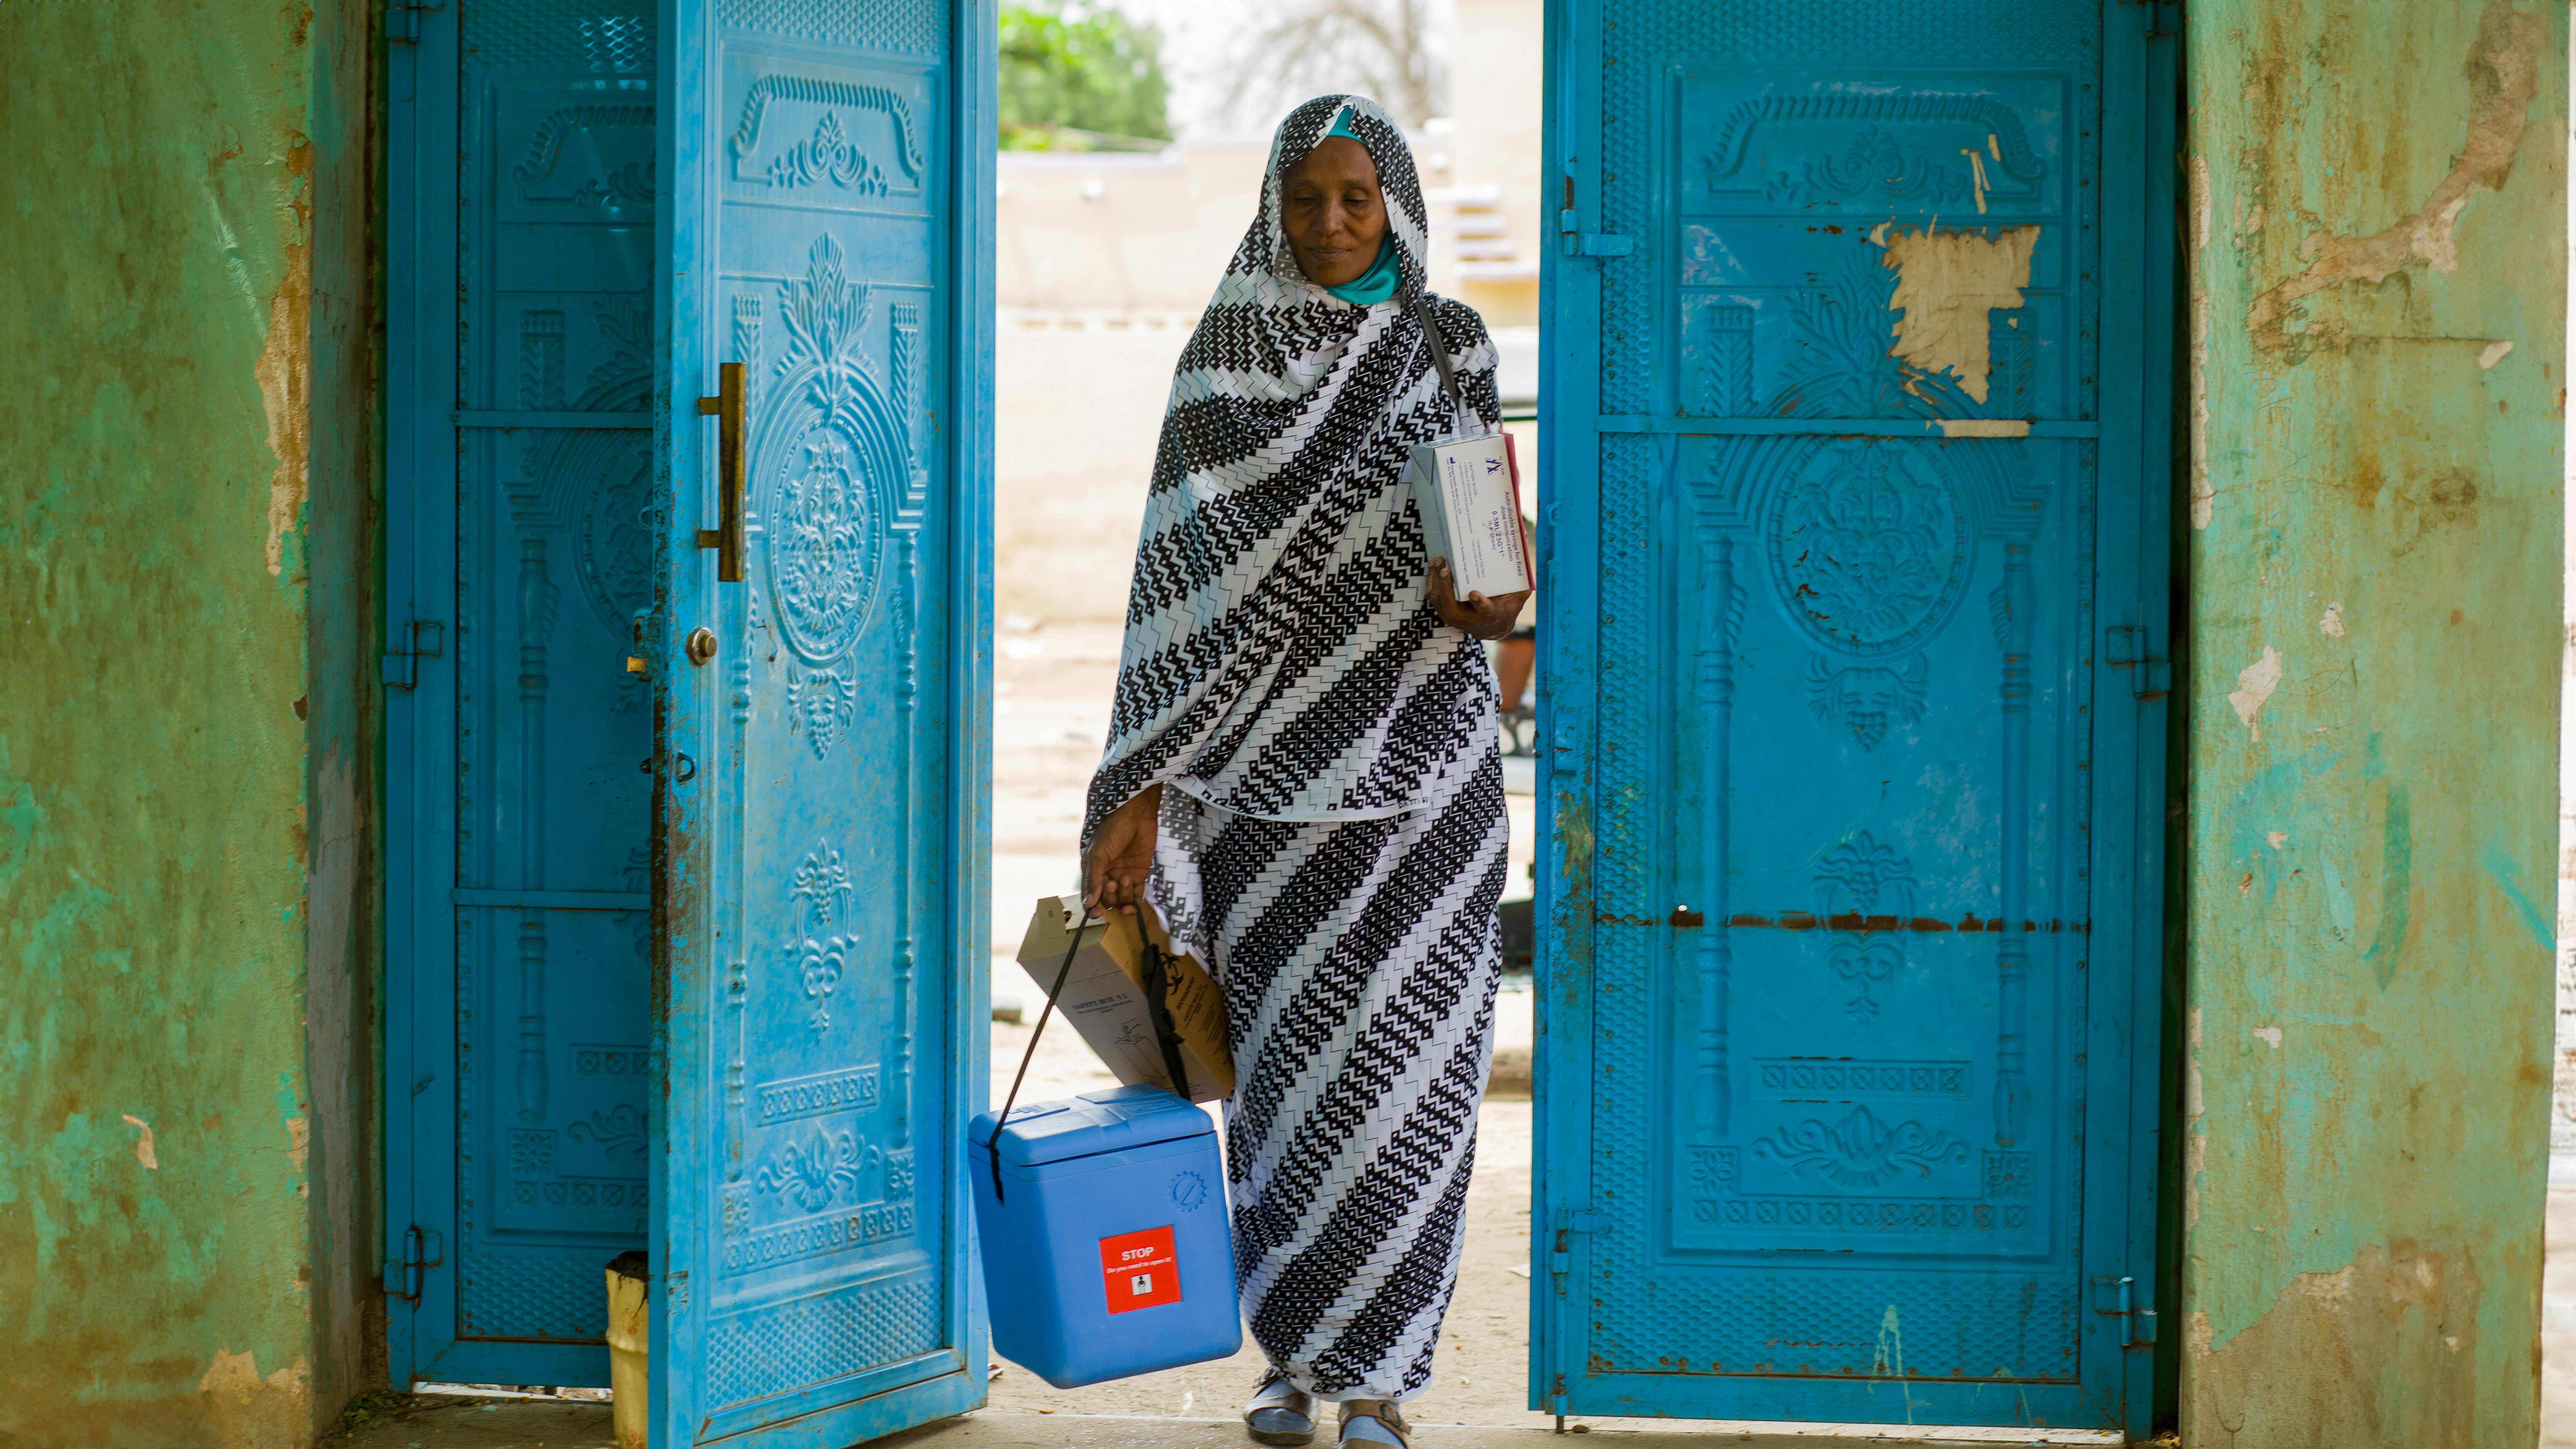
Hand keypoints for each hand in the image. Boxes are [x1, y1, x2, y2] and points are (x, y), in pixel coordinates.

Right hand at [1083, 784, 1161, 913]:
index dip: (1093, 907)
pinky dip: (1136, 900)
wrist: (1136, 813)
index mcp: (1093, 870)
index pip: (1090, 895)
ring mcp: (1124, 875)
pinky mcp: (1140, 874)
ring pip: (1122, 899)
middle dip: (1109, 897)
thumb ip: (1094, 878)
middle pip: (1106, 900)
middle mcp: (1107, 875)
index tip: (1097, 914)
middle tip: (1113, 883)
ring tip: (1126, 878)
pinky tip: (1135, 899)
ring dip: (1124, 896)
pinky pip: (1137, 895)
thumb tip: (1090, 903)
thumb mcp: (1098, 853)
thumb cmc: (1112, 829)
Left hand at [1428, 557, 1529, 641]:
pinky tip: (1434, 566)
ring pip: (1440, 602)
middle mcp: (1471, 620)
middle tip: (1446, 568)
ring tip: (1437, 561)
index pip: (1486, 611)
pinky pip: (1435, 599)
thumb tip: (1525, 549)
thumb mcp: (1519, 596)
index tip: (1475, 593)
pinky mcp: (1445, 613)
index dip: (1480, 603)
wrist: (1494, 628)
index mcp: (1491, 615)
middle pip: (1453, 608)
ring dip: (1436, 582)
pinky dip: (1432, 582)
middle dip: (1446, 588)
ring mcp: (1455, 619)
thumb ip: (1522, 579)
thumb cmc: (1507, 606)